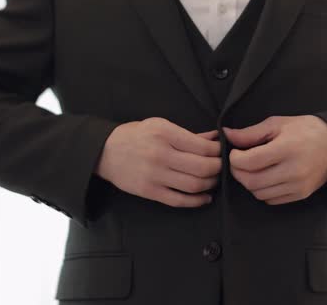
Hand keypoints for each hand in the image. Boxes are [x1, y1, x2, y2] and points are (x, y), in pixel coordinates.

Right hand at [96, 117, 220, 206]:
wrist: (105, 151)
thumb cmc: (135, 136)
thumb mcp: (160, 125)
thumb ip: (189, 134)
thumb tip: (215, 138)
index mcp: (164, 134)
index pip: (202, 147)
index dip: (218, 152)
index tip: (221, 152)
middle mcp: (160, 154)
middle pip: (202, 167)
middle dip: (218, 168)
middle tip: (221, 167)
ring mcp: (154, 175)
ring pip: (194, 185)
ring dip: (210, 184)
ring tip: (213, 180)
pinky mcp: (149, 192)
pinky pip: (179, 200)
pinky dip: (197, 201)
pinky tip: (205, 197)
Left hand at [223, 115, 326, 204]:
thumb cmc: (305, 130)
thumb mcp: (277, 124)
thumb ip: (250, 133)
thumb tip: (226, 136)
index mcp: (286, 149)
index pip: (250, 162)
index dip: (235, 159)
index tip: (234, 153)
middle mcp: (293, 170)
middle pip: (251, 181)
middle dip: (238, 173)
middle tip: (238, 163)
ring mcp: (297, 186)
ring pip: (259, 193)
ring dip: (249, 183)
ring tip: (252, 169)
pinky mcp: (300, 195)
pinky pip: (271, 200)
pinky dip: (262, 191)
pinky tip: (266, 177)